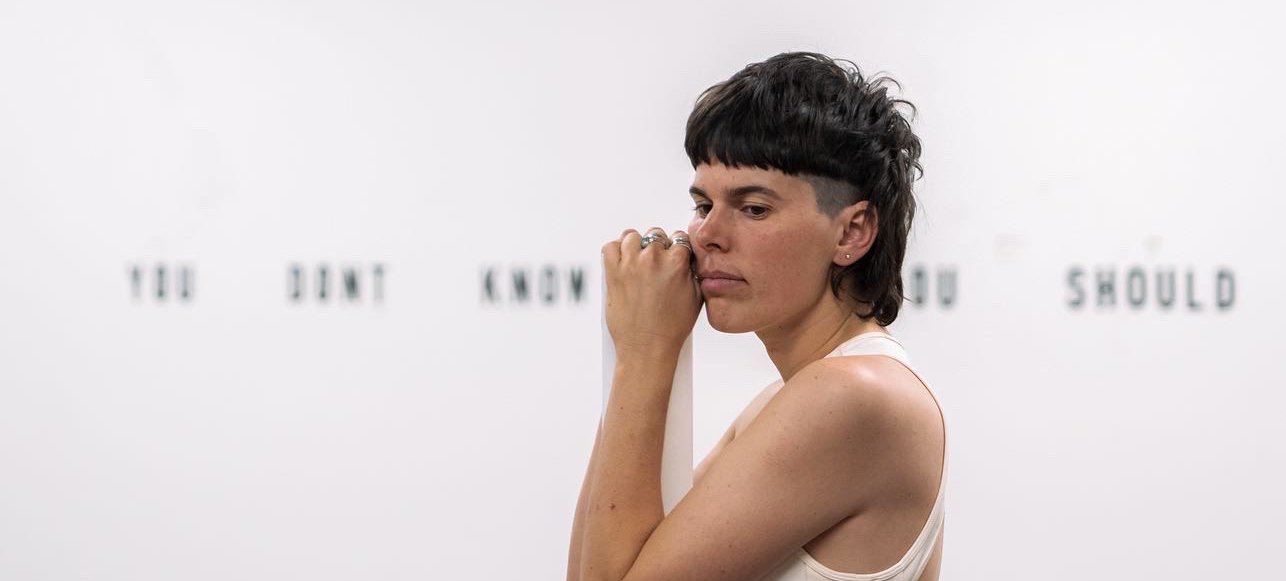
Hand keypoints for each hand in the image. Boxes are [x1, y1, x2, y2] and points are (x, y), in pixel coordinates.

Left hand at [602, 227, 701, 360]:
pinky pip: (610, 247)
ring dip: (636, 246)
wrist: (647, 348)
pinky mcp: (613, 273)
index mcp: (677, 262)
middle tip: (656, 266)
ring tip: (638, 262)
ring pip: (632, 236)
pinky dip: (615, 251)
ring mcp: (631, 264)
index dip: (677, 248)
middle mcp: (653, 258)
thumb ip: (692, 272)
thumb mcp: (696, 297)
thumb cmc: (671, 328)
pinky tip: (622, 261)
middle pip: (656, 235)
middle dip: (657, 247)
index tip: (673, 257)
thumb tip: (687, 260)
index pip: (680, 238)